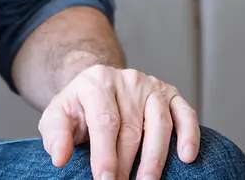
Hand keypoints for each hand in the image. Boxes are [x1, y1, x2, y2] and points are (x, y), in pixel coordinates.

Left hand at [37, 65, 199, 179]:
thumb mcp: (58, 116)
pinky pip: (185, 113)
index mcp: (96, 81)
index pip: (104, 120)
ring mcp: (151, 85)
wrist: (98, 88)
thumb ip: (55, 134)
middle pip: (131, 128)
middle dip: (126, 164)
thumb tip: (58, 157)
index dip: (105, 154)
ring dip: (154, 159)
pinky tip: (187, 157)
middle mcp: (127, 79)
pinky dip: (189, 135)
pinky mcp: (170, 94)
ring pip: (159, 123)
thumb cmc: (79, 108)